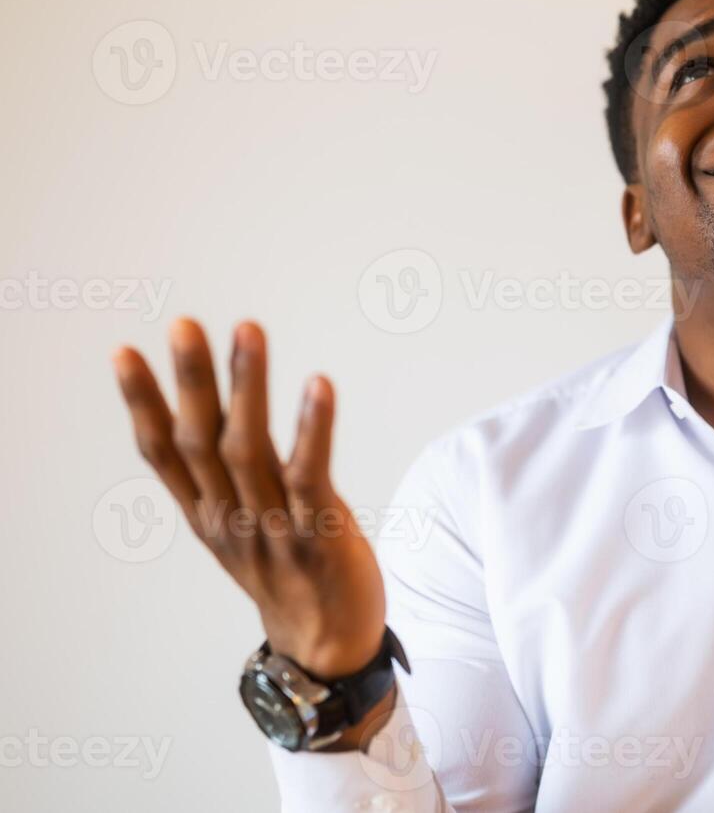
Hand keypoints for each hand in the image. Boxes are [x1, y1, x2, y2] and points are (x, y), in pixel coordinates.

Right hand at [111, 319, 384, 680]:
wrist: (330, 647)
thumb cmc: (289, 572)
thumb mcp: (241, 525)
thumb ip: (224, 477)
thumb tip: (213, 412)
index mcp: (207, 514)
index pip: (164, 453)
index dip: (142, 404)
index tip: (124, 353)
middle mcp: (230, 518)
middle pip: (201, 442)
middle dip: (191, 381)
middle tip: (182, 325)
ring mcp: (272, 528)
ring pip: (249, 450)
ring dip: (247, 387)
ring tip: (247, 329)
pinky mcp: (319, 535)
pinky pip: (311, 476)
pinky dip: (313, 429)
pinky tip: (318, 384)